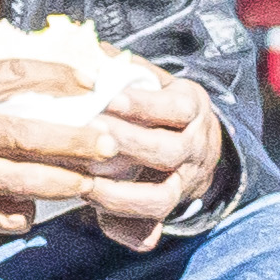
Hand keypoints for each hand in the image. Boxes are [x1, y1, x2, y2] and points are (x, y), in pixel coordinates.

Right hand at [0, 58, 188, 246]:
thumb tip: (35, 91)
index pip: (14, 74)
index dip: (59, 75)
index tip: (92, 81)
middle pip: (30, 132)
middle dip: (79, 140)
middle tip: (113, 144)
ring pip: (24, 180)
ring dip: (64, 184)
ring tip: (89, 184)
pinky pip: (0, 215)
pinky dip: (22, 216)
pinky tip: (32, 213)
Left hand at [70, 59, 227, 250]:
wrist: (194, 143)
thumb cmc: (157, 103)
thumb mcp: (153, 80)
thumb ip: (126, 70)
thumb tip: (93, 50)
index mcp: (192, 108)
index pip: (175, 109)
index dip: (143, 106)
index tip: (110, 98)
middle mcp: (195, 148)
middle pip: (168, 152)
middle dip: (127, 145)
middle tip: (91, 137)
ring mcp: (184, 183)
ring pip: (160, 198)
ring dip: (120, 194)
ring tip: (84, 183)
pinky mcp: (165, 211)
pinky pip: (149, 228)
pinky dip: (122, 226)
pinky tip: (93, 213)